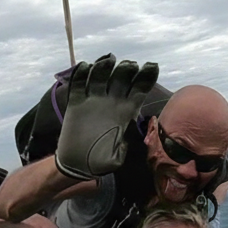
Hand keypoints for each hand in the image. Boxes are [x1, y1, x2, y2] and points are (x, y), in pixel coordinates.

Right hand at [54, 54, 158, 179]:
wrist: (78, 165)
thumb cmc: (100, 162)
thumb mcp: (116, 158)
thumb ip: (124, 143)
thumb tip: (129, 128)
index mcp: (127, 110)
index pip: (141, 87)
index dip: (147, 75)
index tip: (151, 66)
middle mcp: (112, 101)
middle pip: (123, 76)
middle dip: (127, 68)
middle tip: (128, 66)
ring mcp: (93, 100)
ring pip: (101, 74)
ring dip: (105, 65)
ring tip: (108, 62)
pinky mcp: (76, 102)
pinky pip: (79, 82)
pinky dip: (80, 73)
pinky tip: (84, 67)